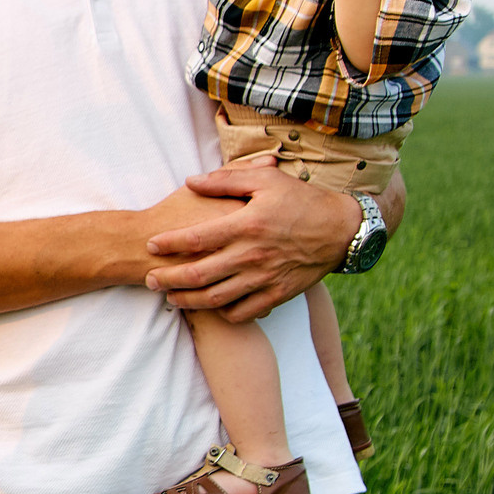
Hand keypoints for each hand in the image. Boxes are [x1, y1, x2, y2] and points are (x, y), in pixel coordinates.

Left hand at [143, 166, 362, 321]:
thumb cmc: (301, 200)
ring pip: (216, 298)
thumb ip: (226, 180)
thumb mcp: (266, 180)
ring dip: (188, 300)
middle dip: (168, 279)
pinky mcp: (278, 294)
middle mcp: (253, 255)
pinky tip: (211, 307)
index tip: (150, 246)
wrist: (343, 230)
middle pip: (199, 274)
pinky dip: (223, 313)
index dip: (169, 244)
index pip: (196, 238)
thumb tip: (190, 181)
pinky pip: (244, 312)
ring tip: (171, 298)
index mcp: (247, 225)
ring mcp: (265, 278)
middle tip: (150, 280)